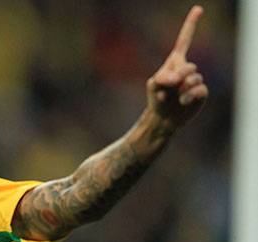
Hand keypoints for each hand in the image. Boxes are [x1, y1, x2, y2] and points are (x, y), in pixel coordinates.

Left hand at [147, 5, 207, 129]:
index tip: (198, 9)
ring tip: (175, 96)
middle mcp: (187, 69)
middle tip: (171, 84)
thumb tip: (176, 78)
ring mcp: (195, 80)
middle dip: (179, 75)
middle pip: (188, 66)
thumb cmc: (156, 99)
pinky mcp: (200, 92)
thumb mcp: (153, 86)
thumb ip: (161, 78)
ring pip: (194, 79)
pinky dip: (189, 96)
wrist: (163, 118)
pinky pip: (200, 89)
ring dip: (183, 88)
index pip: (184, 40)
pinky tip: (183, 101)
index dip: (191, 25)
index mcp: (175, 62)